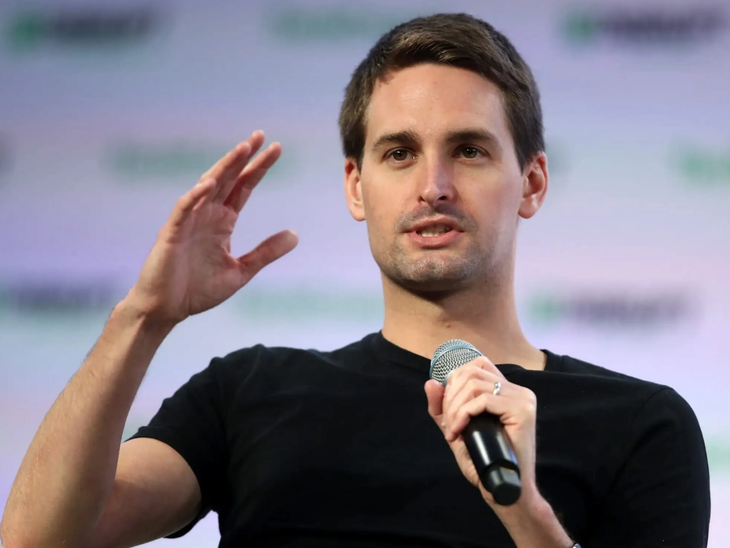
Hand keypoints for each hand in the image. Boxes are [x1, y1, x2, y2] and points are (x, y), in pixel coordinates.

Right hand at [125, 130, 297, 325]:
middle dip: (244, 157)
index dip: (259, 169)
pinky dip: (195, 196)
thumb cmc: (198, 290)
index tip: (276, 149)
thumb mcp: (241, 271)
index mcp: (223, 222)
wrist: (167, 309)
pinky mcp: (172, 233)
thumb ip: (266, 252)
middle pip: (229, 179)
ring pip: (207, 187)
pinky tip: (210, 184)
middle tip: (261, 136)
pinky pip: (184, 210)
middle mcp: (206, 215)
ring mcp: (188, 221)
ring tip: (242, 149)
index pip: (244, 188)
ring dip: (224, 168)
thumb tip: (295, 235)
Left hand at [424, 357, 538, 505]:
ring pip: (474, 386)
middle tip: (448, 424)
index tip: (449, 408)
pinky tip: (458, 432)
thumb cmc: (483, 461)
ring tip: (453, 431)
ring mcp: (522, 398)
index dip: (455, 380)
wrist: (502, 488)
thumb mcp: (457, 429)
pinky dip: (463, 414)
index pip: (477, 364)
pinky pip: (483, 400)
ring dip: (455, 409)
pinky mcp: (522, 410)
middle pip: (472, 372)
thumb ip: (443, 408)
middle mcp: (518, 390)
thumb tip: (430, 382)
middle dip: (451, 397)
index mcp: (507, 390)